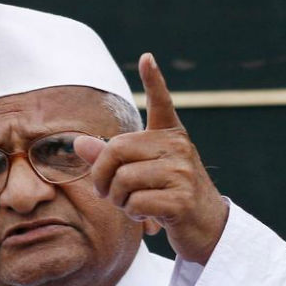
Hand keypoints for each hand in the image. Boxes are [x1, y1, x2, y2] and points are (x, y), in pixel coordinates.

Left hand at [74, 53, 228, 264]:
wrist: (207, 227)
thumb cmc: (169, 196)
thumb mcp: (141, 174)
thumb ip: (112, 159)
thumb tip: (78, 143)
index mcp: (170, 137)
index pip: (162, 103)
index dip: (154, 81)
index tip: (146, 58)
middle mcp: (178, 148)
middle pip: (116, 150)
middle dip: (101, 176)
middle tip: (105, 191)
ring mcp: (181, 173)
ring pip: (122, 180)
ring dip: (117, 200)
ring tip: (131, 204)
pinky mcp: (180, 200)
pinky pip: (135, 202)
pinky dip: (132, 213)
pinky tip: (146, 216)